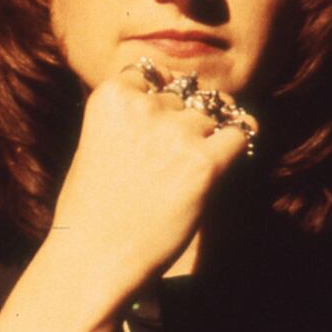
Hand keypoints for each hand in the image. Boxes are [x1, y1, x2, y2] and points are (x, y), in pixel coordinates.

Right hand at [45, 59, 257, 289]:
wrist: (94, 258)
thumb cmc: (90, 211)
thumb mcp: (95, 144)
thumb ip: (128, 117)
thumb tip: (178, 99)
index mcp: (111, 95)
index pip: (150, 72)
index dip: (159, 96)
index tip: (155, 122)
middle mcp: (145, 106)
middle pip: (184, 98)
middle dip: (181, 123)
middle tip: (165, 164)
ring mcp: (177, 134)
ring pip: (211, 117)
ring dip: (206, 138)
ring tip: (183, 176)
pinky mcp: (206, 164)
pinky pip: (240, 134)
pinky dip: (236, 145)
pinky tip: (225, 161)